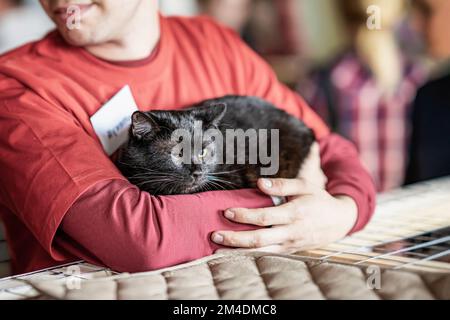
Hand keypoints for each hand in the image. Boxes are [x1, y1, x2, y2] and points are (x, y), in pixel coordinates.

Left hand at [211, 179, 357, 253]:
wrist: (339, 220)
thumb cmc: (318, 199)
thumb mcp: (304, 185)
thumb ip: (282, 184)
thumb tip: (260, 182)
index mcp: (294, 213)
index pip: (264, 217)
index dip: (245, 215)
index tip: (227, 211)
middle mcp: (291, 232)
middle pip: (259, 239)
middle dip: (235, 238)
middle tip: (215, 234)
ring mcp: (290, 244)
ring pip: (261, 251)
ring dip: (238, 250)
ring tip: (218, 248)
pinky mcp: (289, 250)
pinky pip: (267, 254)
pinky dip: (250, 255)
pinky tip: (235, 252)